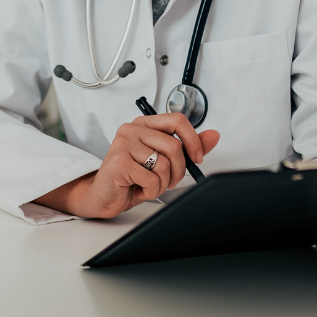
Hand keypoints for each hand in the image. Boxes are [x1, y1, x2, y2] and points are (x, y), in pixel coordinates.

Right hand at [36, 113, 218, 218]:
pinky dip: (150, 191)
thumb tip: (213, 135)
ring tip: (148, 185)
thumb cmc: (132, 178)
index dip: (193, 140)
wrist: (103, 196)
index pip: (177, 120)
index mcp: (144, 124)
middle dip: (178, 171)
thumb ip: (187, 147)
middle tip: (168, 181)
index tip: (197, 158)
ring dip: (162, 183)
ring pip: (165, 165)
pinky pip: (152, 180)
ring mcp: (123, 144)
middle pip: (174, 147)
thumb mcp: (163, 161)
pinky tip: (138, 189)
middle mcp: (131, 129)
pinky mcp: (119, 162)